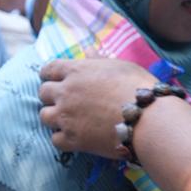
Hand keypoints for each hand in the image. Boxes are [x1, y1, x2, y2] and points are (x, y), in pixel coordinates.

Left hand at [39, 58, 155, 153]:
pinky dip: (63, 138)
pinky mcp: (72, 140)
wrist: (147, 118)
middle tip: (66, 101)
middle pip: (43, 93)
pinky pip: (55, 139)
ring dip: (55, 117)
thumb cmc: (137, 87)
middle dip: (52, 96)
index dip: (50, 75)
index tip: (56, 80)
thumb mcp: (120, 65)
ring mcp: (66, 117)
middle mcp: (65, 92)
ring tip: (70, 119)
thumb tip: (87, 50)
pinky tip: (76, 136)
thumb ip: (98, 60)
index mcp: (75, 71)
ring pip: (44, 116)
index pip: (48, 69)